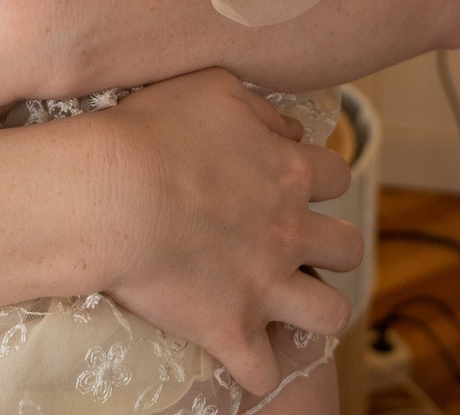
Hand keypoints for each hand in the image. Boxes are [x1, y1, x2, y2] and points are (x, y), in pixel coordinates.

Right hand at [89, 70, 359, 393]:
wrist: (111, 195)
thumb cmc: (152, 131)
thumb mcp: (213, 88)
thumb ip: (262, 109)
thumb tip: (291, 130)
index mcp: (290, 171)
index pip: (338, 175)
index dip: (319, 179)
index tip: (290, 183)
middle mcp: (290, 231)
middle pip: (348, 248)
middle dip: (330, 248)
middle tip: (292, 246)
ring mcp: (265, 284)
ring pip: (330, 315)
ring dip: (314, 312)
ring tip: (285, 308)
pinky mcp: (230, 328)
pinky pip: (264, 372)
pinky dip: (255, 369)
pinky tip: (239, 356)